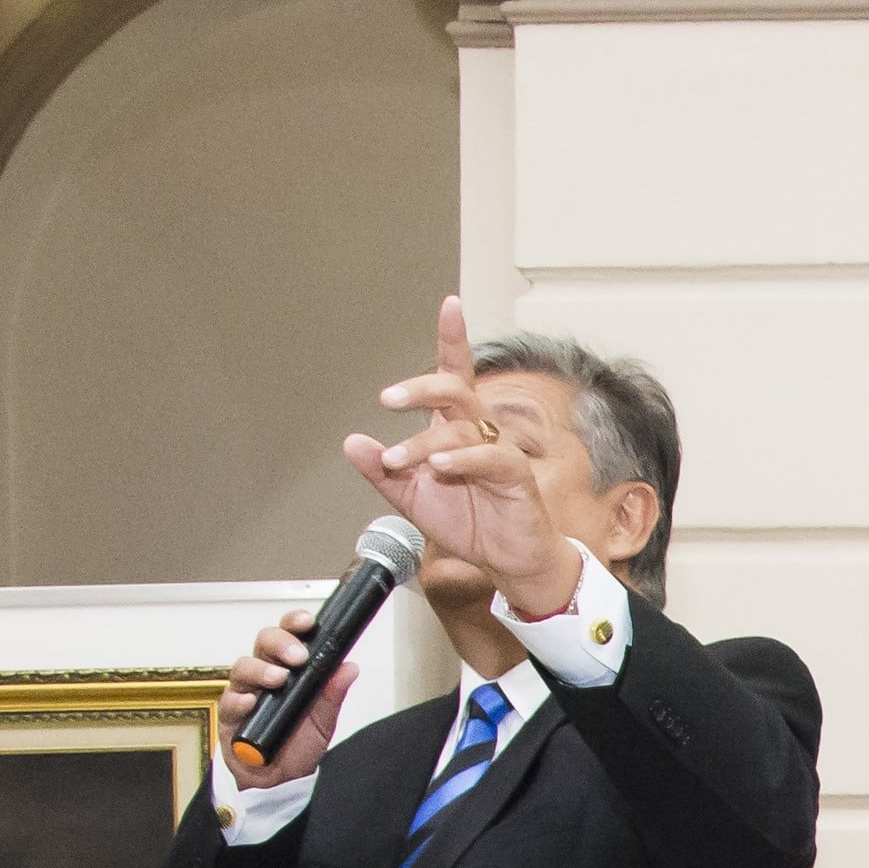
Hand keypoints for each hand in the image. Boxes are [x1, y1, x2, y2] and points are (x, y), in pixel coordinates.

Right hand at [216, 611, 360, 791]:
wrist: (279, 780)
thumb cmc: (297, 744)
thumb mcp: (323, 721)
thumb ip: (333, 694)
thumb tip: (349, 668)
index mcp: (287, 669)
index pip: (288, 635)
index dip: (294, 623)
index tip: (308, 622)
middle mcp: (263, 675)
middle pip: (263, 643)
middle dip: (280, 642)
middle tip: (297, 656)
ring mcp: (244, 693)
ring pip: (242, 667)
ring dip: (260, 670)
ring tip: (278, 680)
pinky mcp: (229, 717)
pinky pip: (228, 702)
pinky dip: (239, 700)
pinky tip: (251, 703)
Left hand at [344, 296, 579, 619]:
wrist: (505, 562)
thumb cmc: (471, 523)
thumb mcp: (413, 497)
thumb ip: (383, 471)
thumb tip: (353, 443)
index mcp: (456, 428)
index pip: (454, 374)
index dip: (453, 339)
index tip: (450, 305)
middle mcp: (479, 431)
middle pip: (454, 389)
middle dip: (420, 387)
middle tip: (388, 400)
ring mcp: (499, 450)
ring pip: (460, 428)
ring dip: (422, 442)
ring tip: (396, 459)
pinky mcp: (515, 475)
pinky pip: (488, 458)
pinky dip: (461, 460)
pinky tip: (440, 465)